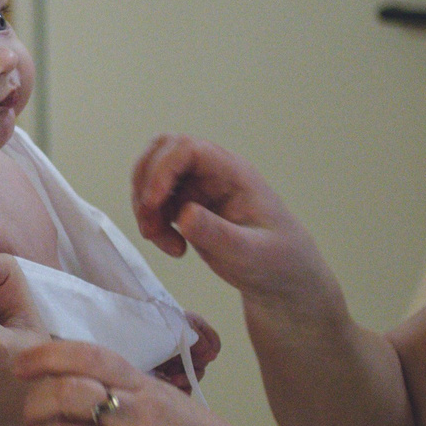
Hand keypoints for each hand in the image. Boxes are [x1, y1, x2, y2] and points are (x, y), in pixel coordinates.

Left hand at [10, 341, 259, 425]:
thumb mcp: (165, 398)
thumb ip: (121, 387)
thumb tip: (64, 380)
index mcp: (145, 387)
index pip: (88, 356)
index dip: (46, 356)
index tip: (22, 366)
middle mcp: (136, 417)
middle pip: (61, 396)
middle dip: (32, 407)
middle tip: (30, 420)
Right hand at [129, 134, 333, 315]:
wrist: (280, 277)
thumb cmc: (274, 260)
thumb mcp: (250, 252)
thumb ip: (219, 234)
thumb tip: (184, 214)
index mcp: (232, 172)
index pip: (188, 148)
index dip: (163, 169)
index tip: (153, 203)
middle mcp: (211, 173)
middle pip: (162, 152)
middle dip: (145, 184)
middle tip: (149, 221)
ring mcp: (197, 188)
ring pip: (152, 176)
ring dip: (145, 206)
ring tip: (159, 239)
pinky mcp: (187, 205)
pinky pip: (156, 202)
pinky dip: (152, 222)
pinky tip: (174, 248)